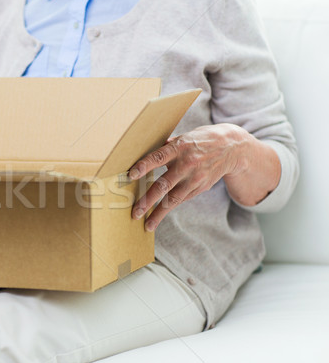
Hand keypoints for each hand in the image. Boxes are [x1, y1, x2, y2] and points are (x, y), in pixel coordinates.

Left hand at [128, 124, 252, 230]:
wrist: (232, 148)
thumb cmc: (200, 140)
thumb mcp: (184, 137)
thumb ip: (165, 147)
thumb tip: (143, 153)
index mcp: (179, 147)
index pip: (157, 158)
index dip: (144, 167)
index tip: (130, 175)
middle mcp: (187, 164)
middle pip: (164, 184)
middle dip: (148, 200)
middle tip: (134, 212)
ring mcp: (194, 178)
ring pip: (173, 199)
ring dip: (159, 213)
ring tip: (147, 225)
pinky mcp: (200, 188)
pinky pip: (181, 199)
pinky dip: (169, 207)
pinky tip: (158, 216)